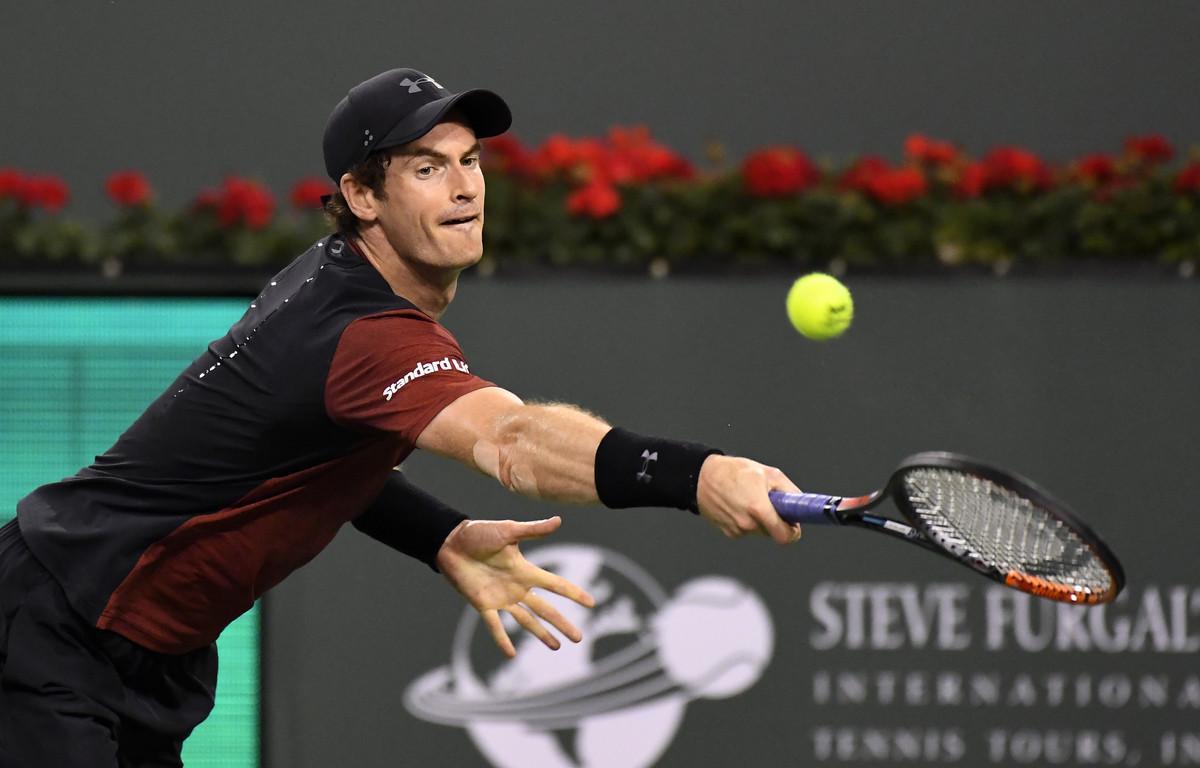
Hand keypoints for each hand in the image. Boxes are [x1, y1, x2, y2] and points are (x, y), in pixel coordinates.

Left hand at [436, 516, 594, 657]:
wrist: (451, 542)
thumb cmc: (480, 532)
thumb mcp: (508, 530)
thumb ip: (533, 530)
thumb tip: (559, 520)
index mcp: (525, 570)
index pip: (555, 585)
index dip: (573, 593)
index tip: (591, 603)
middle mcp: (517, 587)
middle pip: (545, 609)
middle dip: (562, 623)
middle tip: (579, 638)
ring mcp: (501, 598)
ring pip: (526, 621)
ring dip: (541, 634)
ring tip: (557, 647)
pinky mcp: (482, 604)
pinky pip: (494, 625)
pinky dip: (502, 639)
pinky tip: (511, 654)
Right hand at [695, 455, 803, 543]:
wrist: (701, 477)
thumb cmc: (734, 471)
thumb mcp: (768, 473)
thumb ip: (789, 491)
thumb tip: (800, 504)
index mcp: (759, 509)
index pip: (785, 536)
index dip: (793, 531)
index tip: (794, 524)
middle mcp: (747, 524)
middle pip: (773, 532)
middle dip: (776, 521)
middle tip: (771, 504)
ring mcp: (737, 530)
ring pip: (759, 531)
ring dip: (760, 520)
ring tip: (750, 499)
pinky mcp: (728, 533)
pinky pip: (746, 530)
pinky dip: (747, 520)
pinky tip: (738, 505)